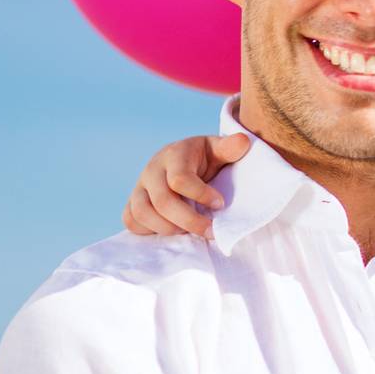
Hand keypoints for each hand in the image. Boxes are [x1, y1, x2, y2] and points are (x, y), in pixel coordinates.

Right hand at [121, 133, 248, 239]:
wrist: (183, 160)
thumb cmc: (205, 157)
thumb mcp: (219, 149)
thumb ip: (230, 147)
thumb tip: (243, 141)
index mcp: (174, 155)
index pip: (180, 179)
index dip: (201, 195)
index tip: (220, 204)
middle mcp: (152, 170)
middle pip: (163, 201)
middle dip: (189, 220)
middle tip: (210, 230)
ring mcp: (139, 187)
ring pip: (142, 213)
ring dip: (169, 228)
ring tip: (190, 231)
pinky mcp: (132, 202)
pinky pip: (131, 220)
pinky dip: (149, 230)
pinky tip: (172, 229)